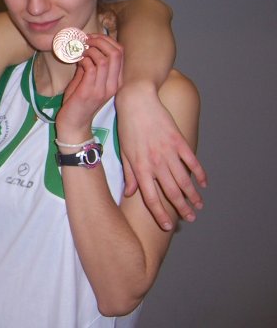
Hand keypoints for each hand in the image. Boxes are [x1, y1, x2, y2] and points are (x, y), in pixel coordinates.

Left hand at [57, 35, 122, 139]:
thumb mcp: (86, 81)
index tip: (92, 37)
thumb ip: (88, 66)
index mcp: (115, 81)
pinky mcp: (89, 92)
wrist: (73, 125)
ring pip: (104, 59)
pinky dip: (83, 59)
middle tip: (86, 39)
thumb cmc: (78, 102)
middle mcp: (113, 84)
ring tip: (80, 49)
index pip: (120, 53)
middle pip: (116, 53)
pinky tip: (77, 60)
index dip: (107, 40)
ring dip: (90, 49)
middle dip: (100, 40)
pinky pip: (91, 67)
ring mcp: (102, 89)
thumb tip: (84, 49)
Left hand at [115, 81, 206, 229]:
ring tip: (199, 206)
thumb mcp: (124, 152)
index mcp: (140, 167)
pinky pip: (192, 162)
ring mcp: (169, 152)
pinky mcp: (179, 141)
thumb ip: (130, 174)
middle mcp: (155, 163)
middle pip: (171, 192)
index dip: (160, 214)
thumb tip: (131, 193)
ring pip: (184, 180)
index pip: (151, 198)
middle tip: (190, 219)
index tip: (168, 226)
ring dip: (193, 195)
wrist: (137, 101)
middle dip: (182, 208)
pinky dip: (200, 174)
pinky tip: (204, 183)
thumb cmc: (127, 127)